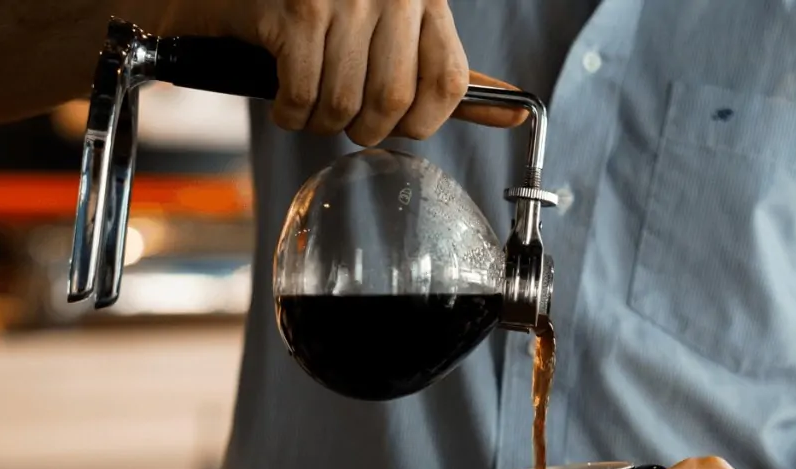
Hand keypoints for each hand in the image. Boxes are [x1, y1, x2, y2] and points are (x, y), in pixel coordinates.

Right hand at [161, 0, 525, 145]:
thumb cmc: (320, 8)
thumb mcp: (396, 28)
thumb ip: (442, 71)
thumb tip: (513, 116)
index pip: (450, 81)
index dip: (423, 121)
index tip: (401, 126)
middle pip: (394, 102)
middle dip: (363, 130)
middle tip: (344, 120)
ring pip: (345, 104)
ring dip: (320, 125)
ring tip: (308, 107)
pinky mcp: (295, 10)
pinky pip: (302, 96)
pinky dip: (289, 114)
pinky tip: (282, 98)